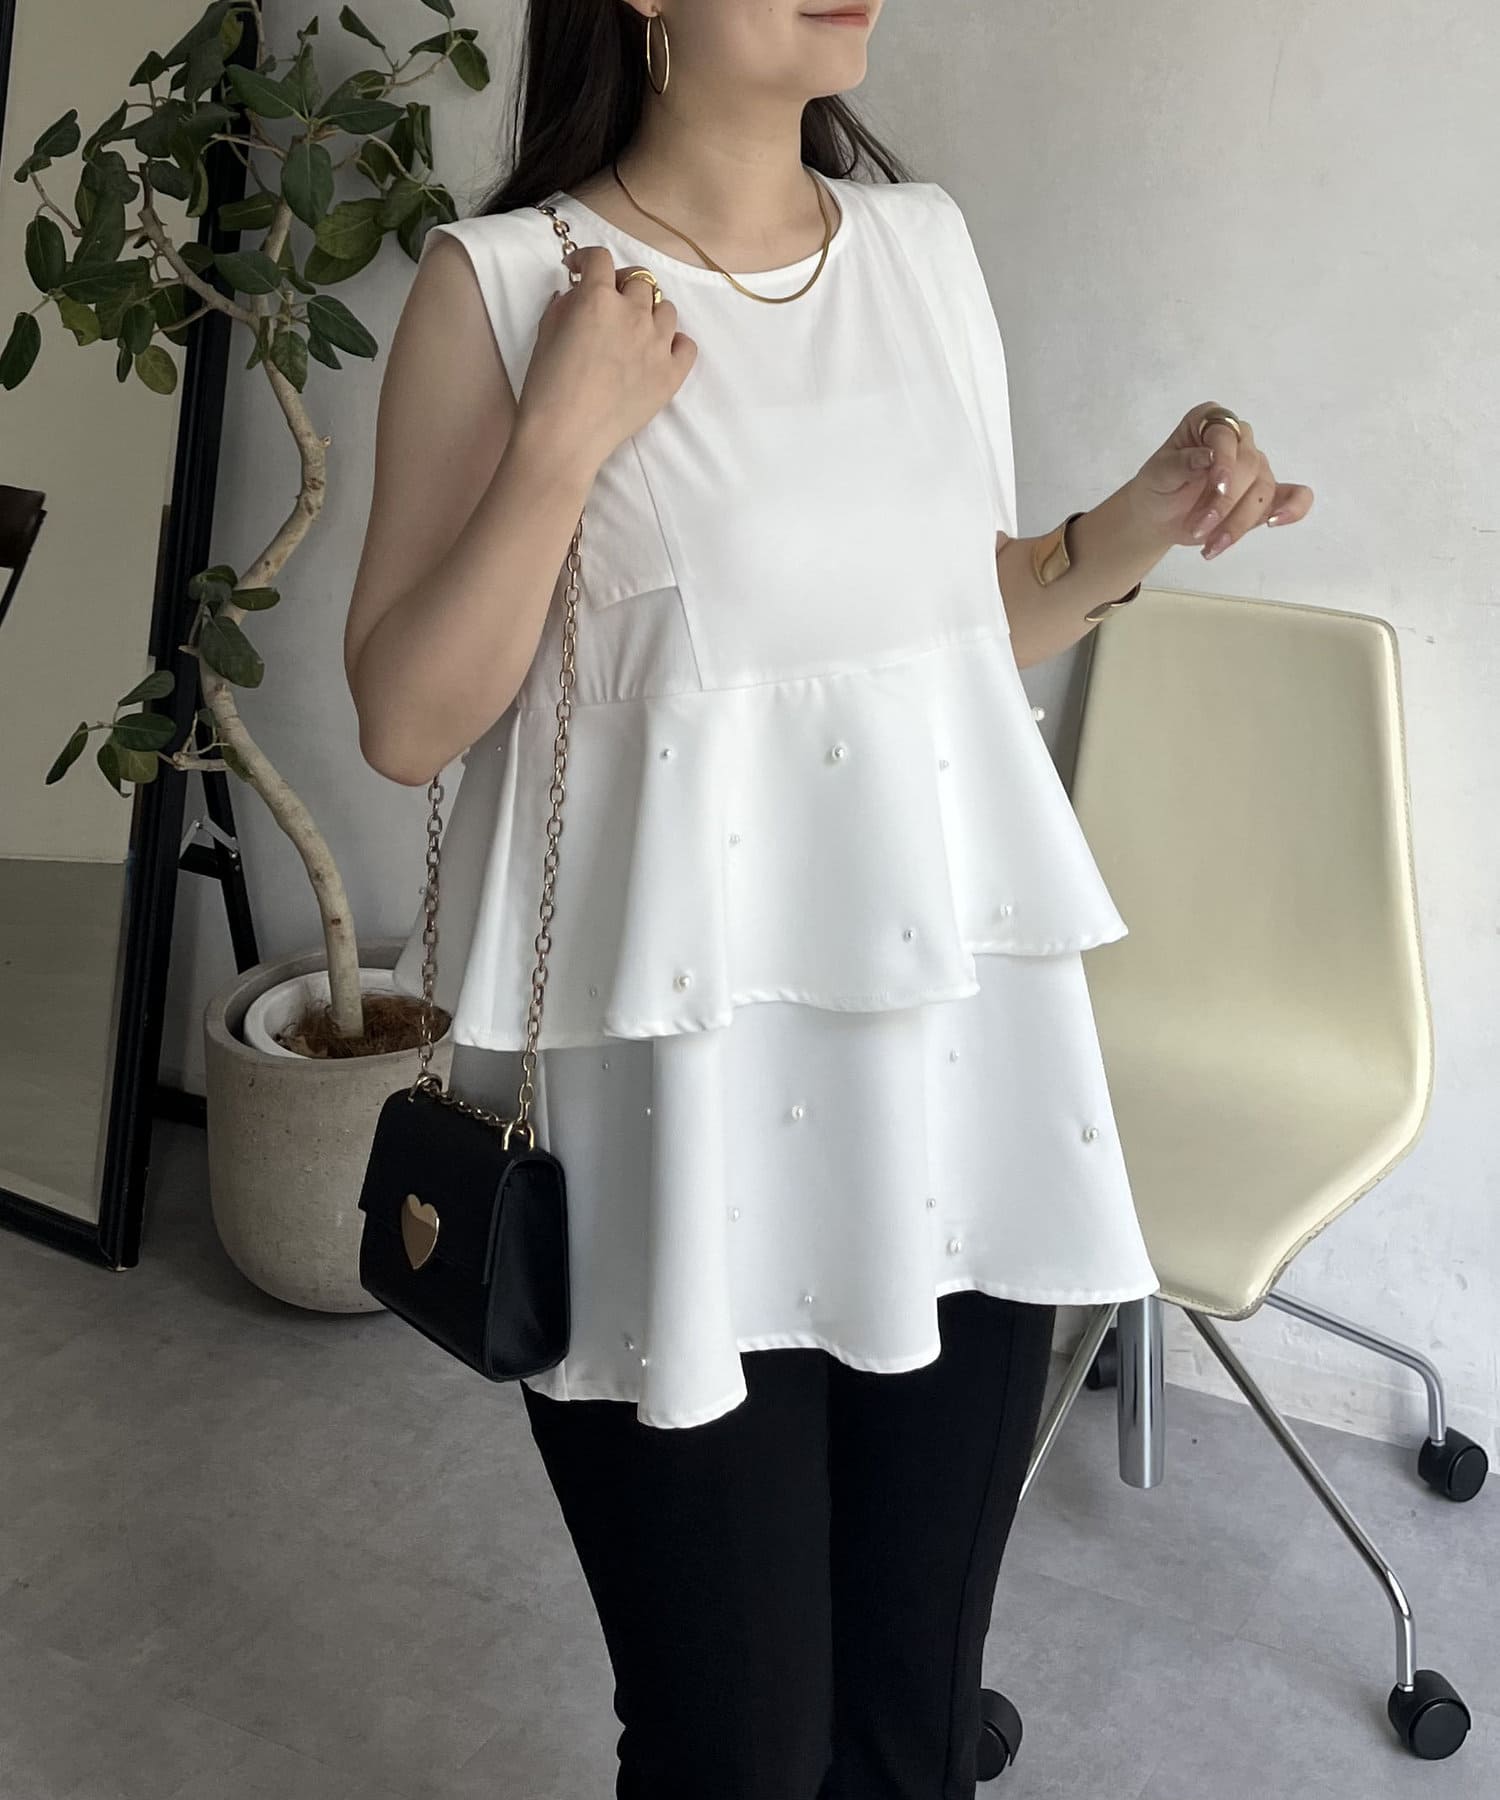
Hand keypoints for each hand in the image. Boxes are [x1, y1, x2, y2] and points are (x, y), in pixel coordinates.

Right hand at [517, 244, 697, 472]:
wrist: (566, 436)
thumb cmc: (547, 387)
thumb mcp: (545, 334)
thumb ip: (564, 305)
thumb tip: (577, 293)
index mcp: (598, 299)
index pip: (600, 259)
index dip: (587, 259)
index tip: (579, 270)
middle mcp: (633, 314)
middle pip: (639, 281)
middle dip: (621, 286)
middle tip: (609, 303)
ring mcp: (658, 344)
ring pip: (666, 309)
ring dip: (650, 312)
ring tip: (634, 331)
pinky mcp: (672, 374)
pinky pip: (686, 345)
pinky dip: (674, 343)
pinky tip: (657, 352)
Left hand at [1125, 401, 1314, 562]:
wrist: (1159, 515)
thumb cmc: (1158, 485)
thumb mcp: (1158, 473)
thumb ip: (1180, 463)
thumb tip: (1208, 455)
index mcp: (1210, 422)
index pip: (1227, 435)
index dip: (1225, 461)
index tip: (1217, 487)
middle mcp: (1238, 440)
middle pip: (1249, 466)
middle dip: (1225, 503)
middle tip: (1198, 529)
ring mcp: (1255, 468)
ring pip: (1264, 490)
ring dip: (1240, 522)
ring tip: (1212, 546)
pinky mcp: (1266, 496)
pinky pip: (1294, 496)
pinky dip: (1294, 508)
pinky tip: (1275, 522)